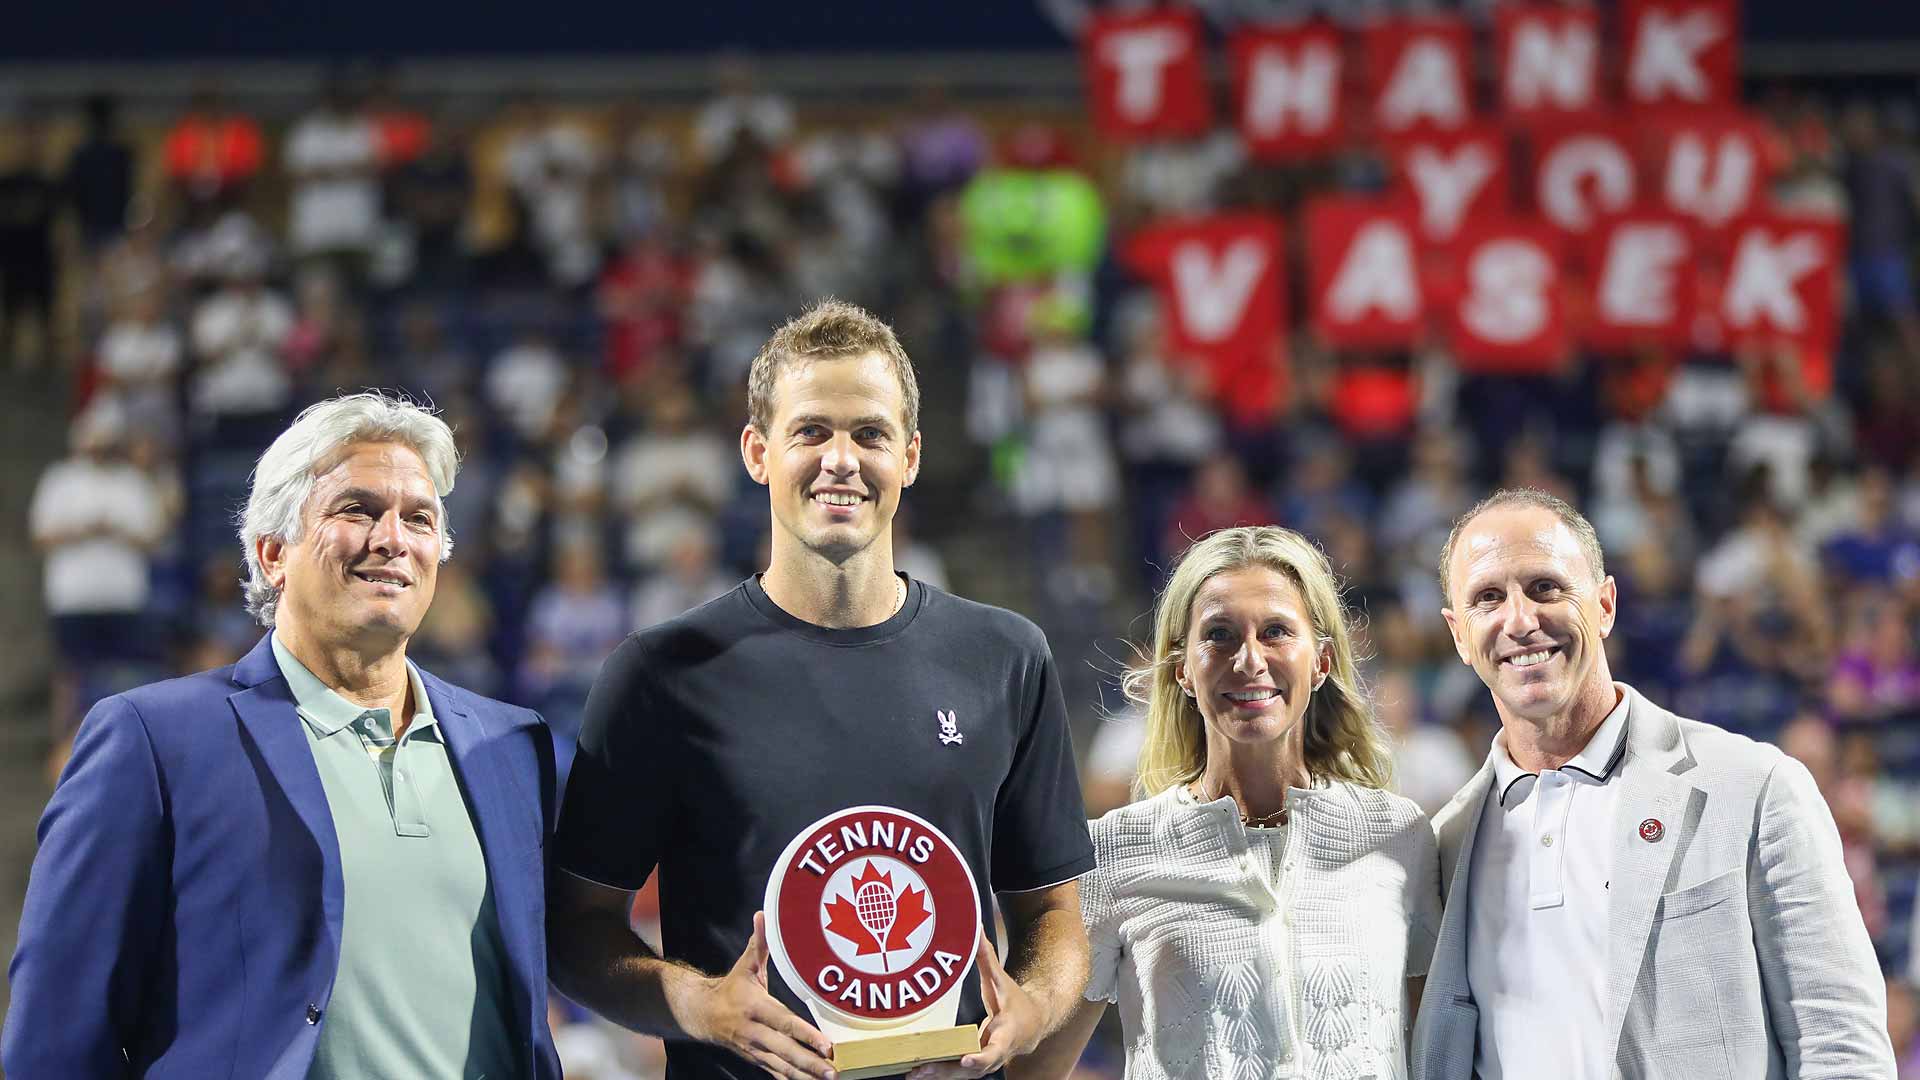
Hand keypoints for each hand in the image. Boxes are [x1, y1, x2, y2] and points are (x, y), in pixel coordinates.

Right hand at [688, 911, 836, 1079]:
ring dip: (806, 1075)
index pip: (785, 1023)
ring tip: (829, 1079)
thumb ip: (759, 943)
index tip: (827, 1045)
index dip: (806, 1035)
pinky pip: (776, 1074)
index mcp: (756, 1008)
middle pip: (787, 1051)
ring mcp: (755, 1050)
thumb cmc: (731, 989)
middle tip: (834, 1070)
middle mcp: (755, 1033)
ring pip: (783, 1067)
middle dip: (811, 1063)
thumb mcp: (744, 965)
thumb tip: (763, 915)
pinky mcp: (756, 1060)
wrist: (702, 1015)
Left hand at [908, 930, 1043, 1079]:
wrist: (1032, 1025)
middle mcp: (996, 1054)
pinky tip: (916, 1073)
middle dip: (948, 1071)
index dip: (981, 1057)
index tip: (966, 1060)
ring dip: (939, 1076)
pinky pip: (956, 1074)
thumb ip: (986, 956)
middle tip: (924, 1069)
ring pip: (962, 1077)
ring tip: (914, 1074)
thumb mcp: (1002, 979)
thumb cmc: (1014, 1001)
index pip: (995, 1049)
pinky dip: (938, 1074)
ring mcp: (985, 1064)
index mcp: (1006, 1033)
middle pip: (973, 1069)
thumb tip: (974, 927)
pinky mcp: (975, 1068)